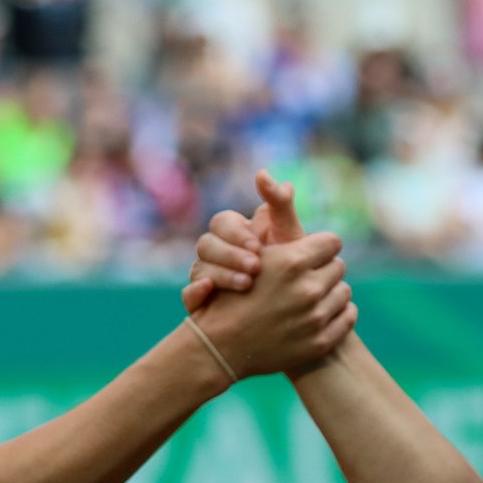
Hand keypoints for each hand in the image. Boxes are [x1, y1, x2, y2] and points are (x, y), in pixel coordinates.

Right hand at [182, 171, 304, 312]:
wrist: (294, 308)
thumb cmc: (294, 267)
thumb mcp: (289, 234)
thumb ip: (280, 204)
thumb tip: (263, 173)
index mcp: (234, 232)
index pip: (221, 222)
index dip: (236, 233)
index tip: (258, 245)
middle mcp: (217, 253)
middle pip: (205, 244)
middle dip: (230, 254)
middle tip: (256, 266)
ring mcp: (207, 276)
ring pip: (198, 269)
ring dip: (220, 274)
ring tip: (246, 284)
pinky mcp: (203, 302)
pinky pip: (189, 296)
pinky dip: (195, 293)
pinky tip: (210, 293)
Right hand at [189, 227, 354, 376]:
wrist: (221, 346)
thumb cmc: (233, 295)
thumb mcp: (253, 258)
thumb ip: (282, 236)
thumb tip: (301, 212)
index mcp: (292, 262)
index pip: (332, 242)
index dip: (320, 247)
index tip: (313, 254)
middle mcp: (308, 289)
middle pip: (339, 266)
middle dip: (324, 270)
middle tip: (308, 278)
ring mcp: (316, 318)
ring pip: (344, 291)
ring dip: (330, 292)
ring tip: (311, 297)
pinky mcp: (321, 342)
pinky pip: (347, 316)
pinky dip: (337, 314)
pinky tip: (320, 314)